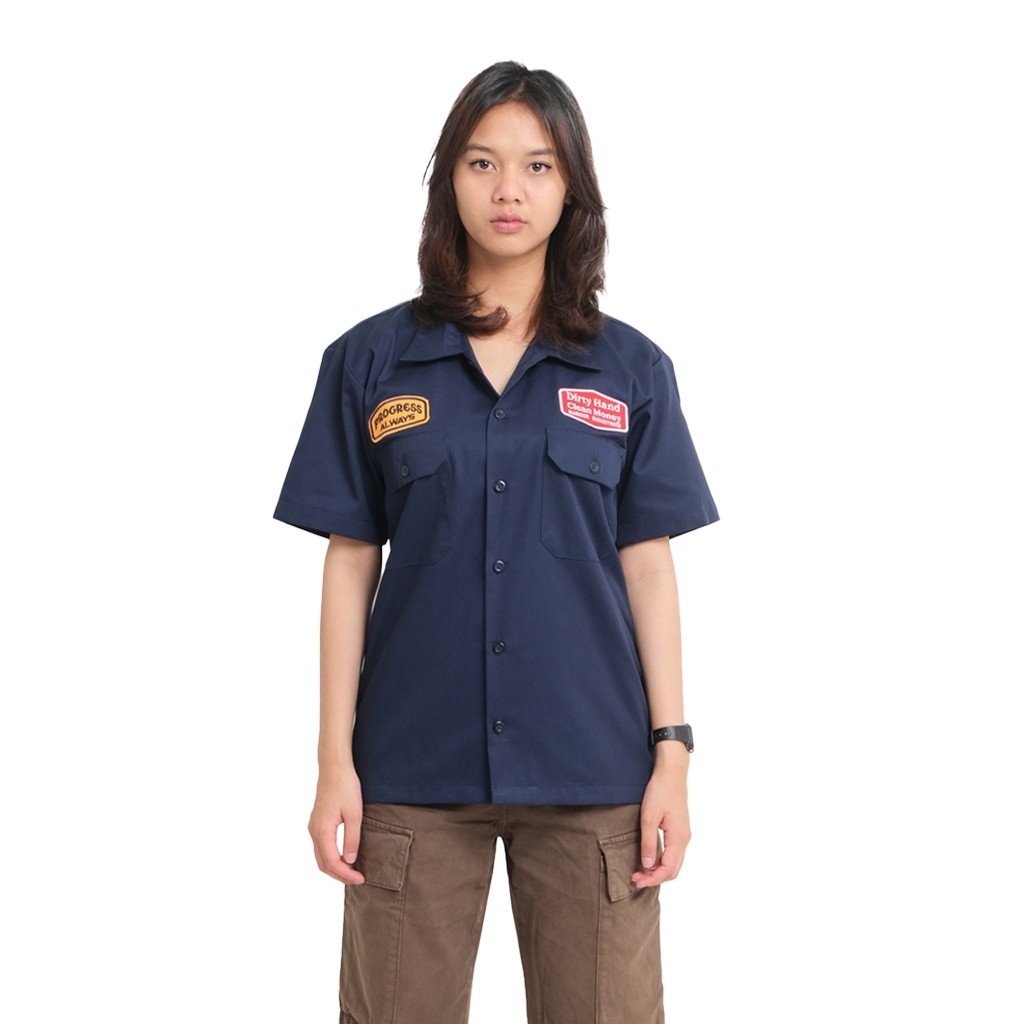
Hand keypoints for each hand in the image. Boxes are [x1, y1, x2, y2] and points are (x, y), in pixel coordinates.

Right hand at [308, 765, 364, 884]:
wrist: (334, 767)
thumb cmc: (345, 787)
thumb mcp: (355, 813)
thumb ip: (352, 839)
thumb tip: (350, 861)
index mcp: (322, 831)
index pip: (332, 863)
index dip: (346, 874)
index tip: (361, 878)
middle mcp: (314, 831)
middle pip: (323, 864)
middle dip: (340, 875)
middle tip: (358, 879)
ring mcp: (313, 827)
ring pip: (321, 856)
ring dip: (335, 867)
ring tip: (353, 871)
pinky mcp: (317, 822)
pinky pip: (321, 847)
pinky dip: (331, 857)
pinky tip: (344, 857)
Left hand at [631, 753, 690, 888]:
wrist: (671, 774)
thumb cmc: (660, 792)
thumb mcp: (649, 817)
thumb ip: (648, 843)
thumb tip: (647, 865)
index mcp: (679, 838)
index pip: (668, 869)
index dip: (652, 878)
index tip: (636, 880)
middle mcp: (684, 840)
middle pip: (673, 870)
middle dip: (655, 878)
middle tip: (636, 879)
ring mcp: (683, 835)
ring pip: (674, 863)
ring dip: (659, 870)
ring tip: (640, 871)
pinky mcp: (679, 830)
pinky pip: (673, 853)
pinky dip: (662, 861)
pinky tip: (649, 859)